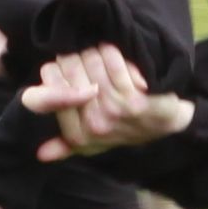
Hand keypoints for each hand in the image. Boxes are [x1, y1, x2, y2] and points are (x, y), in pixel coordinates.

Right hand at [22, 48, 196, 155]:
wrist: (166, 124)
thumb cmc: (127, 129)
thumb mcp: (94, 143)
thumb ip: (65, 145)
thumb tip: (40, 155)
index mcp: (78, 135)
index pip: (43, 93)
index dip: (52, 74)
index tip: (65, 69)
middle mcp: (92, 125)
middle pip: (68, 68)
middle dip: (78, 58)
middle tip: (90, 61)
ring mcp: (113, 111)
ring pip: (90, 60)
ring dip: (97, 53)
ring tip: (104, 59)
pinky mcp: (134, 98)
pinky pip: (112, 59)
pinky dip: (114, 53)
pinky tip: (119, 58)